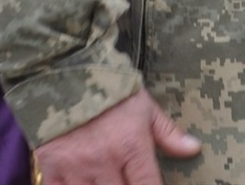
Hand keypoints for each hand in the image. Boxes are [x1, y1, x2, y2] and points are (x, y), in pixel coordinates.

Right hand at [33, 89, 199, 184]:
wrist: (65, 70)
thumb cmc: (110, 88)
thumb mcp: (144, 106)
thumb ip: (168, 133)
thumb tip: (194, 149)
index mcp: (130, 145)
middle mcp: (103, 160)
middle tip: (127, 181)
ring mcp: (75, 167)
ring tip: (106, 180)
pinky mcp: (50, 167)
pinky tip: (81, 182)